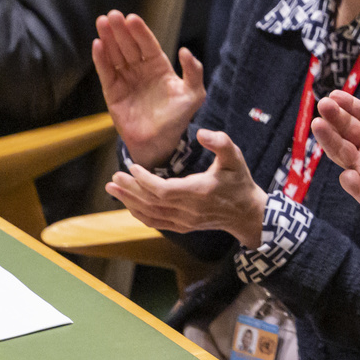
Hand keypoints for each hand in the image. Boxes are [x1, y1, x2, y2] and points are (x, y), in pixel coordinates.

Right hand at [93, 10, 205, 167]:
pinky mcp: (113, 92)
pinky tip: (98, 44)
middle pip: (129, 45)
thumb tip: (185, 50)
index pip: (148, 44)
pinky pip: (106, 72)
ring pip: (115, 55)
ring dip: (108, 39)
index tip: (132, 18)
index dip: (140, 32)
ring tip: (102, 22)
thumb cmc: (178, 118)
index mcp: (159, 67)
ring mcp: (126, 79)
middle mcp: (141, 70)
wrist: (160, 142)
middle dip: (121, 30)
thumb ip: (193, 72)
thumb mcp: (194, 94)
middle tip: (113, 15)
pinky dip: (101, 59)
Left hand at [106, 128, 267, 247]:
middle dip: (130, 189)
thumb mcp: (235, 158)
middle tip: (113, 177)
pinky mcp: (183, 227)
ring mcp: (185, 221)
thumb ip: (221, 143)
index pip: (163, 190)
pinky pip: (156, 222)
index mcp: (199, 192)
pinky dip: (139, 213)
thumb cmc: (239, 182)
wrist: (247, 213)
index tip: (131, 167)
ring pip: (150, 214)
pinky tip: (128, 203)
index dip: (144, 181)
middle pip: (152, 202)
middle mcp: (189, 210)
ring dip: (129, 202)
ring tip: (112, 188)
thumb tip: (202, 133)